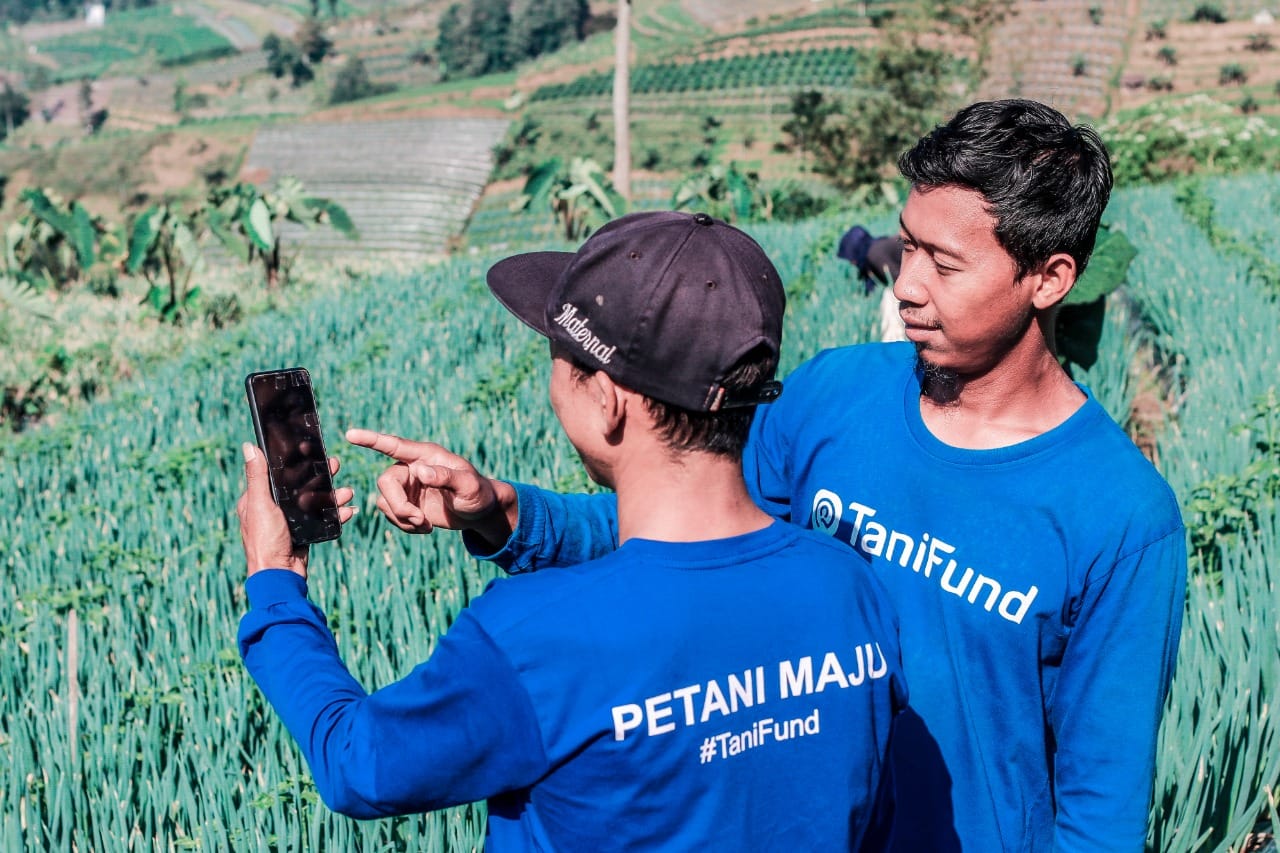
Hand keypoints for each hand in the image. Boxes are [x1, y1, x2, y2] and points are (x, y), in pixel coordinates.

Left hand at [236, 443, 355, 577]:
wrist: (280, 575)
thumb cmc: (264, 540)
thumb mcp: (260, 504)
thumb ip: (257, 477)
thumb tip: (248, 447)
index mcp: (258, 499)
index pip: (277, 473)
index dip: (295, 462)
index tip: (311, 450)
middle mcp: (274, 508)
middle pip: (300, 485)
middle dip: (320, 476)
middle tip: (336, 465)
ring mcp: (290, 521)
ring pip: (315, 501)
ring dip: (333, 495)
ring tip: (347, 492)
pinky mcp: (304, 532)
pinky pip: (323, 519)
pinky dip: (336, 514)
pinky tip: (347, 510)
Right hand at [345, 428, 515, 546]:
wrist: (479, 512)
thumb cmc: (478, 493)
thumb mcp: (469, 486)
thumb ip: (446, 477)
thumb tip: (421, 471)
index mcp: (426, 455)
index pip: (394, 445)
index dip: (372, 440)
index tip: (350, 434)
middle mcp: (412, 467)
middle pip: (386, 483)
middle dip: (398, 506)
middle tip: (419, 520)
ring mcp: (407, 487)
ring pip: (385, 502)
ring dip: (403, 519)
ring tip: (426, 526)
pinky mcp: (405, 504)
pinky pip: (391, 515)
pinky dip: (405, 526)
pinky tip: (424, 528)